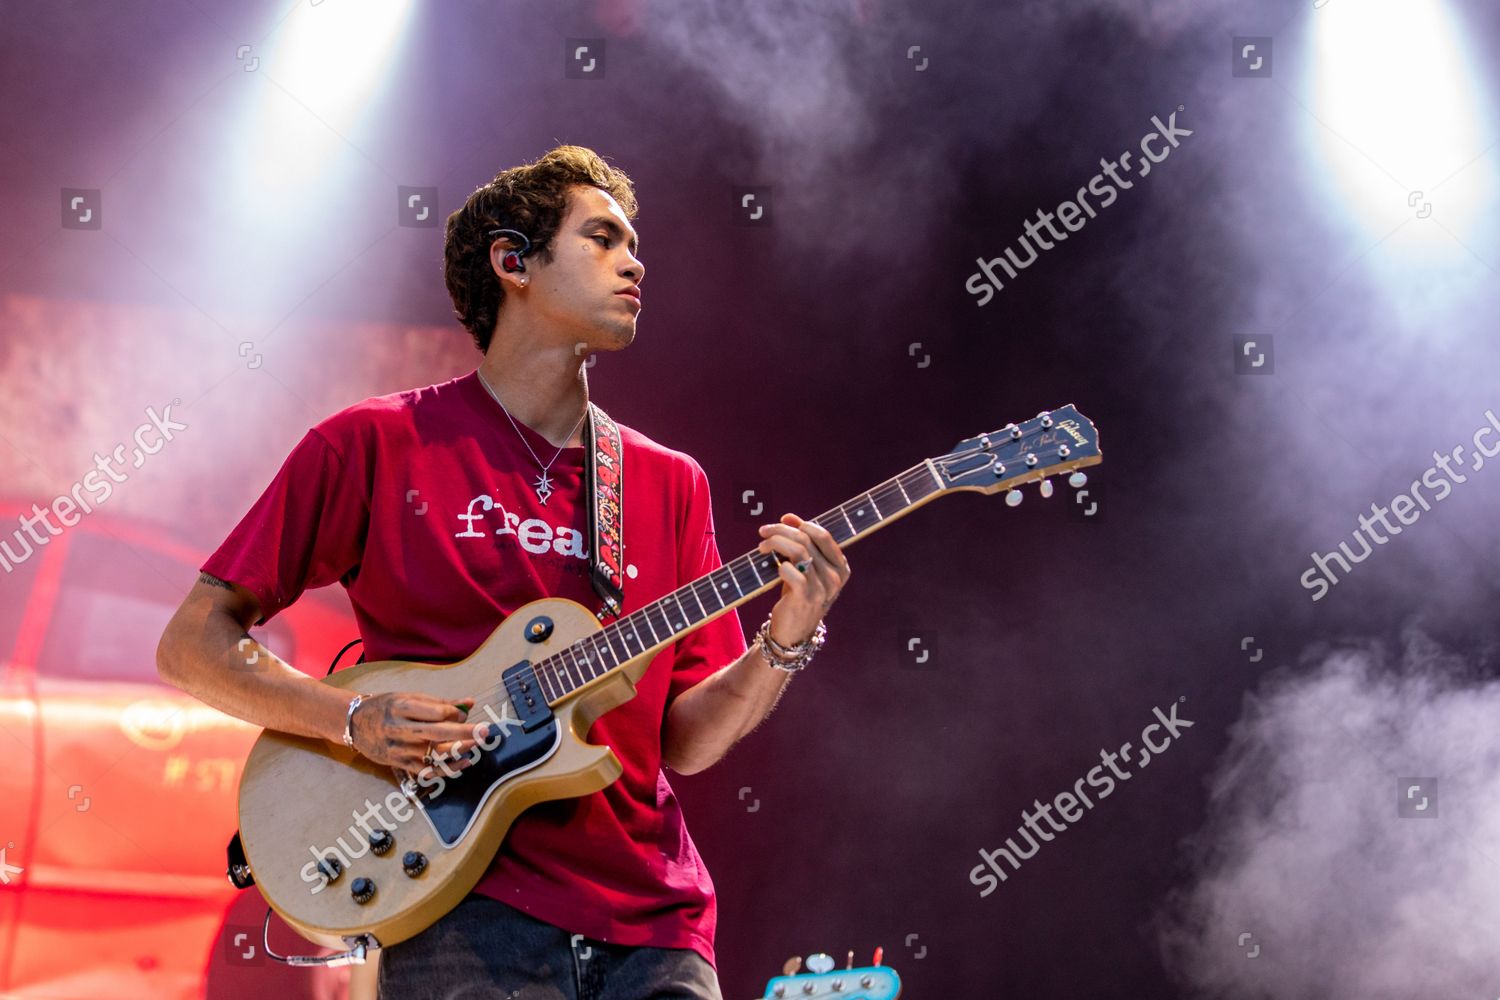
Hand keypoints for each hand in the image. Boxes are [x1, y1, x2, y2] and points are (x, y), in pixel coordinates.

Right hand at [348, 692, 482, 776]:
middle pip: (438, 732)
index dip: (455, 714)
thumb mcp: (408, 697)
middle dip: (464, 732)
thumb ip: (440, 702)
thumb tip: (470, 702)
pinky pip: (426, 771)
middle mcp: (400, 729)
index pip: (436, 712)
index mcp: (402, 707)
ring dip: (458, 750)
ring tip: (476, 745)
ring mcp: (399, 749)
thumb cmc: (386, 707)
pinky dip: (447, 769)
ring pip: (433, 753)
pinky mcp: (399, 764)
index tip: (464, 713)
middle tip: (485, 731)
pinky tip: (463, 764)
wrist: (354, 724)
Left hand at [756, 512, 850, 646]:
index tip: (783, 519)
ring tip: (761, 546)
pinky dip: (779, 565)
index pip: (823, 535)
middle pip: (807, 540)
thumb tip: (789, 517)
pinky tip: (773, 567)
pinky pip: (790, 570)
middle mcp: (835, 577)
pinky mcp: (806, 597)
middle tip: (763, 531)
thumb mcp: (806, 570)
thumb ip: (802, 544)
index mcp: (841, 567)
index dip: (801, 523)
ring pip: (798, 550)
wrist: (793, 633)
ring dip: (775, 543)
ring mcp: (823, 588)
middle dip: (781, 531)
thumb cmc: (799, 596)